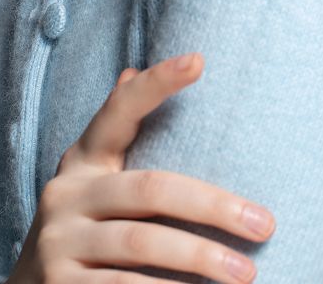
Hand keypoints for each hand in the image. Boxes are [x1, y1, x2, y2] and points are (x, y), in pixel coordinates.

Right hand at [8, 52, 274, 282]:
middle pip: (150, 187)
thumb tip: (132, 70)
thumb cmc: (84, 230)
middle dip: (213, 205)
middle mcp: (65, 192)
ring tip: (246, 273)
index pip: (119, 110)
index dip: (156, 83)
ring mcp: (58, 241)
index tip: (198, 60)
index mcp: (81, 159)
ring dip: (200, 257)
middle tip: (264, 225)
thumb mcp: (93, 181)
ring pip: (142, 243)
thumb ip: (115, 137)